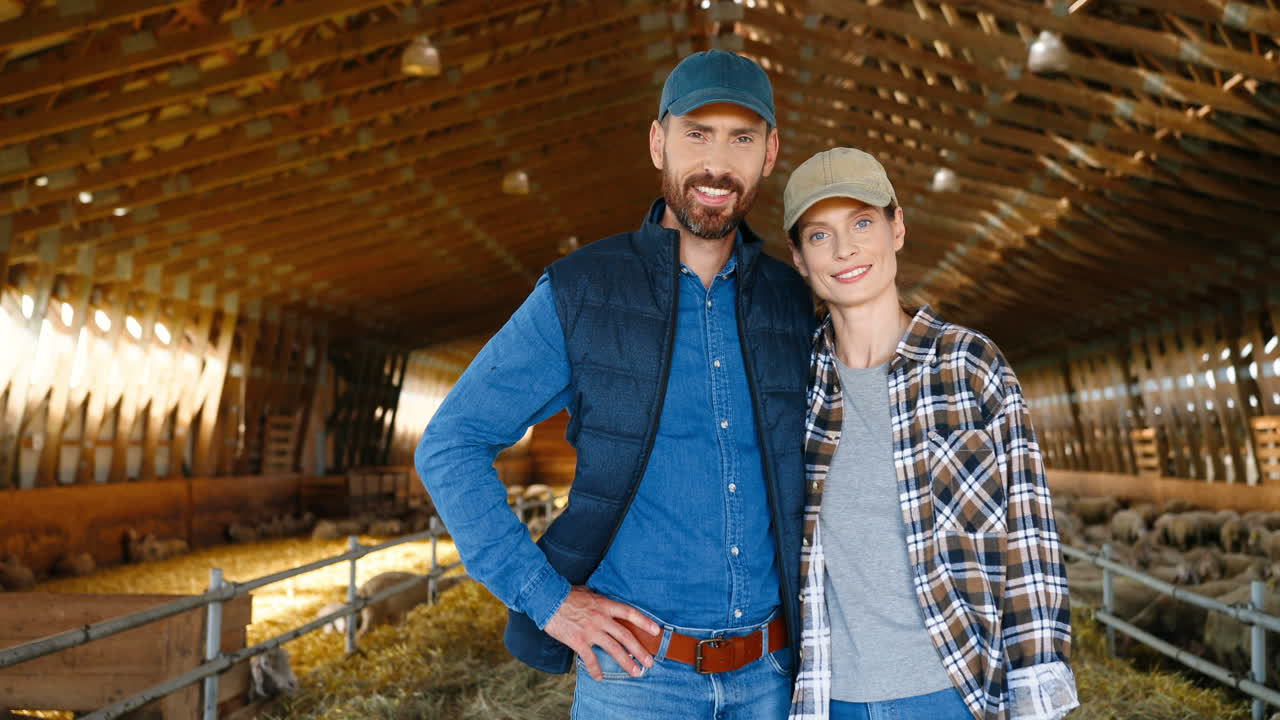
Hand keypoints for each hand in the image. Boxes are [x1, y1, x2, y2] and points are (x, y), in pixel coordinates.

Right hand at [543, 586, 659, 680]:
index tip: (656, 631)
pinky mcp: (578, 641)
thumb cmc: (566, 594)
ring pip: (613, 648)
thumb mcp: (587, 592)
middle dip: (640, 650)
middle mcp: (601, 618)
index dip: (645, 622)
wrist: (547, 599)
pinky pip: (590, 658)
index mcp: (605, 604)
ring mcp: (590, 630)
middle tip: (649, 662)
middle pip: (625, 636)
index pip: (630, 613)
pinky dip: (596, 669)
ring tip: (635, 671)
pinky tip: (600, 677)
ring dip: (626, 662)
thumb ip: (598, 599)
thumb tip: (603, 601)